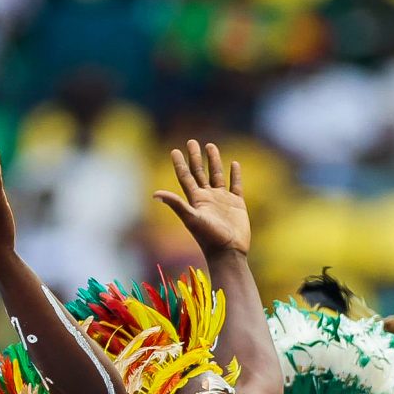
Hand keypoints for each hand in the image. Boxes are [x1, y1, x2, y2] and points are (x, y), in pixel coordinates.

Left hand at [156, 138, 249, 256]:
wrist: (229, 252)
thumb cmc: (209, 237)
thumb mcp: (191, 219)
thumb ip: (175, 204)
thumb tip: (155, 194)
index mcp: (196, 199)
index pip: (185, 177)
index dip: (179, 164)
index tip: (175, 150)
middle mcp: (208, 197)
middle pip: (200, 172)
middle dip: (195, 157)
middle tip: (191, 141)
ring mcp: (222, 200)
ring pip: (217, 175)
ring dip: (213, 161)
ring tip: (210, 146)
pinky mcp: (237, 204)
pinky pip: (236, 185)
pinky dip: (235, 174)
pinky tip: (234, 163)